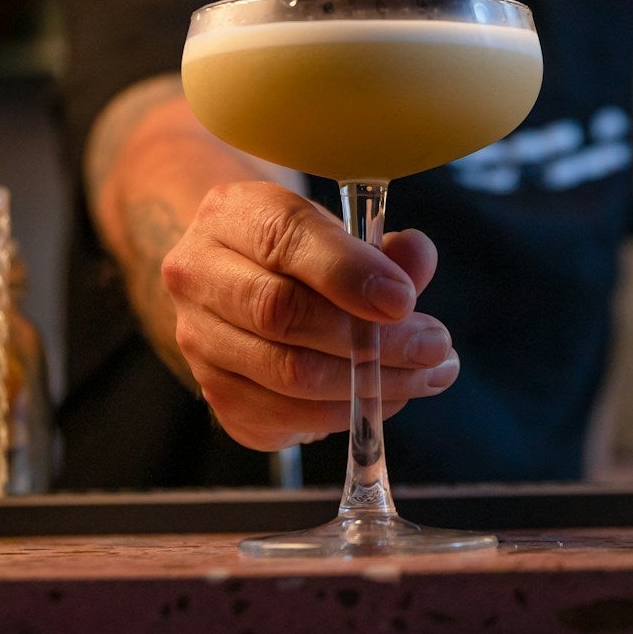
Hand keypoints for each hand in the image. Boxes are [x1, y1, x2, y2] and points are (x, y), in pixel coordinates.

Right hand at [161, 181, 460, 451]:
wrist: (236, 283)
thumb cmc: (297, 252)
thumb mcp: (336, 230)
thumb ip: (379, 247)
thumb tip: (417, 260)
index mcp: (230, 215)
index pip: (283, 238)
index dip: (348, 272)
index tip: (406, 299)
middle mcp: (198, 275)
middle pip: (281, 313)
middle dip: (371, 338)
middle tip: (434, 346)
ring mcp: (199, 341)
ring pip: (286, 374)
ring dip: (369, 384)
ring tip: (425, 375)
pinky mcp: (215, 395)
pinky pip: (283, 418)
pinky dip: (344, 414)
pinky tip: (384, 398)